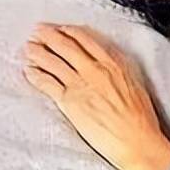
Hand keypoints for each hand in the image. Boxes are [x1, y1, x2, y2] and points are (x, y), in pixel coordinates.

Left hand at [23, 24, 169, 169]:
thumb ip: (118, 69)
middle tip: (38, 31)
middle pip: (65, 46)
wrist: (137, 141)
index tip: (60, 28)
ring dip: (38, 52)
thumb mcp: (134, 83)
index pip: (85, 39)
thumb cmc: (140, 119)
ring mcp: (81, 84)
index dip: (68, 31)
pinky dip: (35, 74)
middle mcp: (95, 70)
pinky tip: (29, 70)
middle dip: (49, 36)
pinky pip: (47, 83)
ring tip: (29, 48)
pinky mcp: (70, 102)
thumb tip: (108, 62)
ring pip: (53, 61)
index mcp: (113, 63)